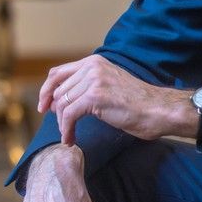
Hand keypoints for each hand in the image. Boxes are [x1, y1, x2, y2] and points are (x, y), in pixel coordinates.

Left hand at [38, 54, 194, 144]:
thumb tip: (57, 101)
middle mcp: (92, 67)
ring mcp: (93, 80)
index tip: (44, 107)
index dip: (47, 90)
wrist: (157, 110)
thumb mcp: (109, 86)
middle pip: (58, 90)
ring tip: (69, 135)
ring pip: (62, 104)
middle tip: (62, 127)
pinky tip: (71, 139)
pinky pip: (69, 115)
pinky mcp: (95, 96)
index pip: (58, 73)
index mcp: (95, 62)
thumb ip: (86, 86)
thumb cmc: (137, 103)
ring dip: (62, 124)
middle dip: (55, 111)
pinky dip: (66, 130)